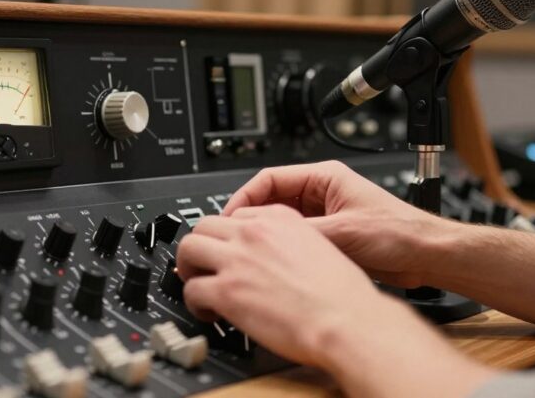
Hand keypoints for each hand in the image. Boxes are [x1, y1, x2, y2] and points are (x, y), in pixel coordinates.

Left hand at [175, 204, 403, 365]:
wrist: (345, 320)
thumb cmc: (342, 295)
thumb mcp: (320, 248)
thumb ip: (292, 244)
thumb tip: (275, 260)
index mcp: (280, 219)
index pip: (237, 214)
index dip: (228, 235)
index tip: (228, 249)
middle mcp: (255, 233)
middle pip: (205, 225)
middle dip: (202, 246)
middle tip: (205, 265)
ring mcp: (238, 260)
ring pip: (189, 249)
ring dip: (190, 268)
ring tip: (199, 285)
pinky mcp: (227, 291)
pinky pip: (191, 289)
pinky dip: (194, 302)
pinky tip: (208, 311)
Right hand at [223, 161, 447, 287]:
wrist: (425, 256)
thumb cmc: (398, 232)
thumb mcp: (342, 231)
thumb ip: (302, 233)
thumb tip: (267, 237)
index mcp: (324, 177)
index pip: (268, 179)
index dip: (244, 198)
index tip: (229, 218)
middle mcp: (322, 193)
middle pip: (271, 201)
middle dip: (252, 219)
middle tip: (234, 239)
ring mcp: (325, 215)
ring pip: (281, 222)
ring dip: (267, 236)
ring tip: (251, 253)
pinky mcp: (330, 236)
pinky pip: (296, 240)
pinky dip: (283, 250)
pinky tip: (275, 264)